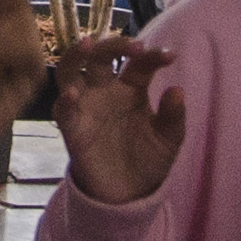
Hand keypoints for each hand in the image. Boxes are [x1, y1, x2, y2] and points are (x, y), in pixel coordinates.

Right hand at [57, 41, 187, 206]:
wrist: (129, 196)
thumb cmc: (148, 159)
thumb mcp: (168, 140)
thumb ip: (173, 117)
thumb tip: (178, 90)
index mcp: (132, 87)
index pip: (140, 63)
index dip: (153, 55)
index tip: (170, 56)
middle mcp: (106, 90)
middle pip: (102, 56)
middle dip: (115, 44)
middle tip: (135, 46)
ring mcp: (86, 106)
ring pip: (71, 71)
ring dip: (76, 55)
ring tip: (87, 44)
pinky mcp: (72, 128)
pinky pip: (62, 110)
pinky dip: (64, 99)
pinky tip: (71, 93)